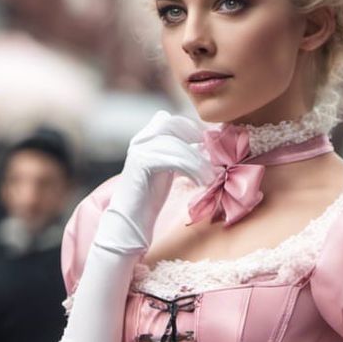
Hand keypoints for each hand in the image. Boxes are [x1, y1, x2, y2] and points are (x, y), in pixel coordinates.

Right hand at [97, 112, 212, 256]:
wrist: (130, 220)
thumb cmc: (149, 199)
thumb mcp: (167, 170)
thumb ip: (178, 154)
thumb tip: (203, 144)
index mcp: (145, 139)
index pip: (170, 120)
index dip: (190, 128)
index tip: (207, 143)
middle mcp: (141, 140)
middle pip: (173, 125)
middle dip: (195, 137)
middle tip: (212, 154)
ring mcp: (139, 150)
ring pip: (176, 144)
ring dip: (197, 159)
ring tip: (210, 175)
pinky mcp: (142, 163)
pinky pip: (174, 159)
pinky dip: (191, 169)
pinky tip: (200, 182)